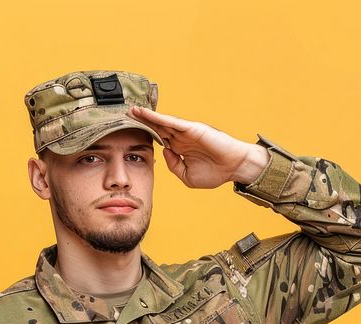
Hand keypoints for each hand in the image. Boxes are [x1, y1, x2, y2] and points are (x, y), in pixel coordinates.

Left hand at [128, 106, 268, 188]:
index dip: (145, 135)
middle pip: (157, 127)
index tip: (129, 133)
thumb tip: (163, 152)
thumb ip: (173, 166)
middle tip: (125, 116)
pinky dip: (158, 117)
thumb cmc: (216, 173)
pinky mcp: (192, 128)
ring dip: (146, 116)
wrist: (235, 168)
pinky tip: (145, 114)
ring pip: (162, 122)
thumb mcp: (188, 176)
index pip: (159, 139)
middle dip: (141, 122)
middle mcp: (182, 138)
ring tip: (131, 110)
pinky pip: (171, 121)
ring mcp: (186, 132)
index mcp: (180, 149)